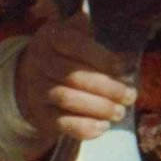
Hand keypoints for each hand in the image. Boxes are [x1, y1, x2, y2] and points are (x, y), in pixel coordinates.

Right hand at [14, 12, 135, 143]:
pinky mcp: (39, 114)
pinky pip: (60, 122)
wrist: (30, 77)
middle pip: (72, 75)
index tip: (122, 69)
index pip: (75, 44)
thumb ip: (93, 33)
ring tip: (119, 112)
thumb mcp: (74, 33)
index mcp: (51, 37)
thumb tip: (121, 47)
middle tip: (130, 96)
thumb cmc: (64, 53)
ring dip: (97, 107)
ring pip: (66, 98)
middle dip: (106, 87)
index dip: (101, 57)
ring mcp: (36, 89)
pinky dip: (83, 126)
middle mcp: (40, 61)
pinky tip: (103, 127)